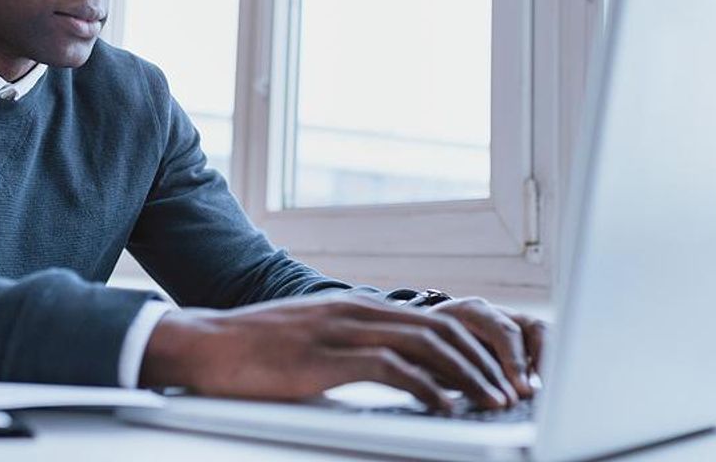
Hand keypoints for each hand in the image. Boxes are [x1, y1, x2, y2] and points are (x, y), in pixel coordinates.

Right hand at [139, 294, 525, 412]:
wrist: (206, 345)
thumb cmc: (255, 350)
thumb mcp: (314, 341)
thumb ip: (353, 349)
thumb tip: (394, 374)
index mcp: (357, 308)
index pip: (432, 322)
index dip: (473, 348)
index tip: (497, 375)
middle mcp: (357, 312)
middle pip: (441, 331)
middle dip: (483, 363)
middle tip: (509, 392)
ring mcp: (342, 331)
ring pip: (425, 347)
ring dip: (467, 377)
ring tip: (491, 402)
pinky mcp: (326, 358)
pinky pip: (390, 369)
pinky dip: (426, 388)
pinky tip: (444, 407)